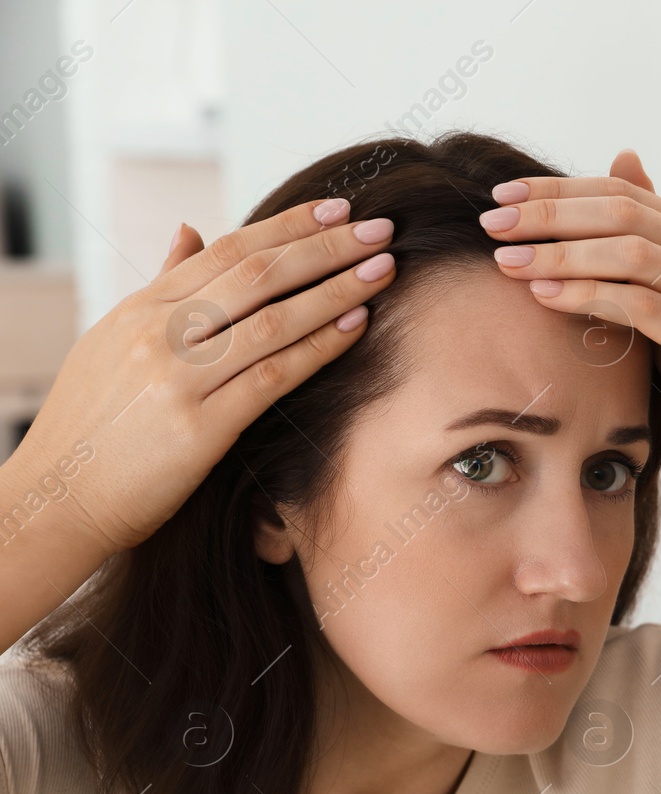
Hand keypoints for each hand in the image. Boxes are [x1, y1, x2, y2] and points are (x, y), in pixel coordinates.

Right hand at [10, 197, 396, 558]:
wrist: (56, 498)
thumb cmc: (94, 424)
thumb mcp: (115, 340)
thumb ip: (163, 286)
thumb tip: (190, 229)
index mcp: (141, 310)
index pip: (227, 250)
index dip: (289, 225)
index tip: (338, 208)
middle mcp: (158, 333)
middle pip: (257, 273)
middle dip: (326, 246)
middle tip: (380, 227)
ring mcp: (177, 378)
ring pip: (272, 319)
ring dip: (336, 289)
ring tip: (384, 268)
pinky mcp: (199, 427)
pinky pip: (272, 375)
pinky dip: (320, 345)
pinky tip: (357, 324)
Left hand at [479, 149, 660, 481]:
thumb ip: (640, 245)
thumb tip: (620, 163)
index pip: (622, 193)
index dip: (559, 189)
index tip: (502, 197)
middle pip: (623, 213)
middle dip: (551, 214)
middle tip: (493, 223)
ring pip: (632, 254)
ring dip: (563, 254)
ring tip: (509, 261)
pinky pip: (642, 307)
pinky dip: (591, 296)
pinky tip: (546, 297)